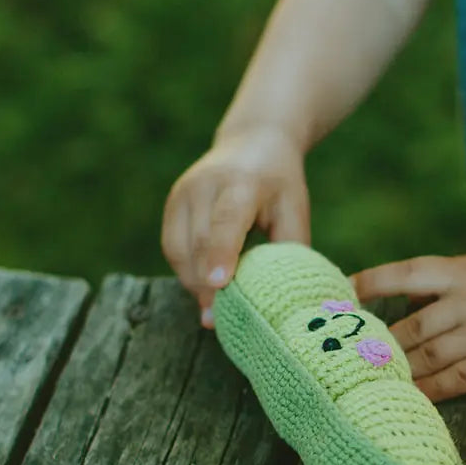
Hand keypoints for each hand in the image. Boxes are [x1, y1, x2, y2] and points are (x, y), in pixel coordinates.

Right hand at [161, 126, 310, 326]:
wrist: (252, 142)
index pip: (226, 219)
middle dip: (206, 285)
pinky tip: (205, 289)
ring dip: (194, 283)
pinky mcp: (171, 206)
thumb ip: (288, 249)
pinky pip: (173, 249)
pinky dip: (187, 272)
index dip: (221, 253)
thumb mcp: (294, 209)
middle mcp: (204, 185)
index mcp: (241, 183)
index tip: (220, 284)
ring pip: (179, 250)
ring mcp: (181, 193)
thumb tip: (282, 298)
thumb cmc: (279, 183)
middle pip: (198, 242)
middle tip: (219, 321)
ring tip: (214, 311)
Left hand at [351, 246, 465, 402]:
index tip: (343, 293)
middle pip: (412, 327)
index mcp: (463, 271)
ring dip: (398, 369)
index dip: (372, 283)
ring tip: (369, 381)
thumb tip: (406, 301)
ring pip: (430, 356)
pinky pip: (458, 381)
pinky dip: (430, 391)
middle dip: (378, 343)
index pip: (406, 274)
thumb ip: (446, 282)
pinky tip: (410, 397)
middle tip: (347, 356)